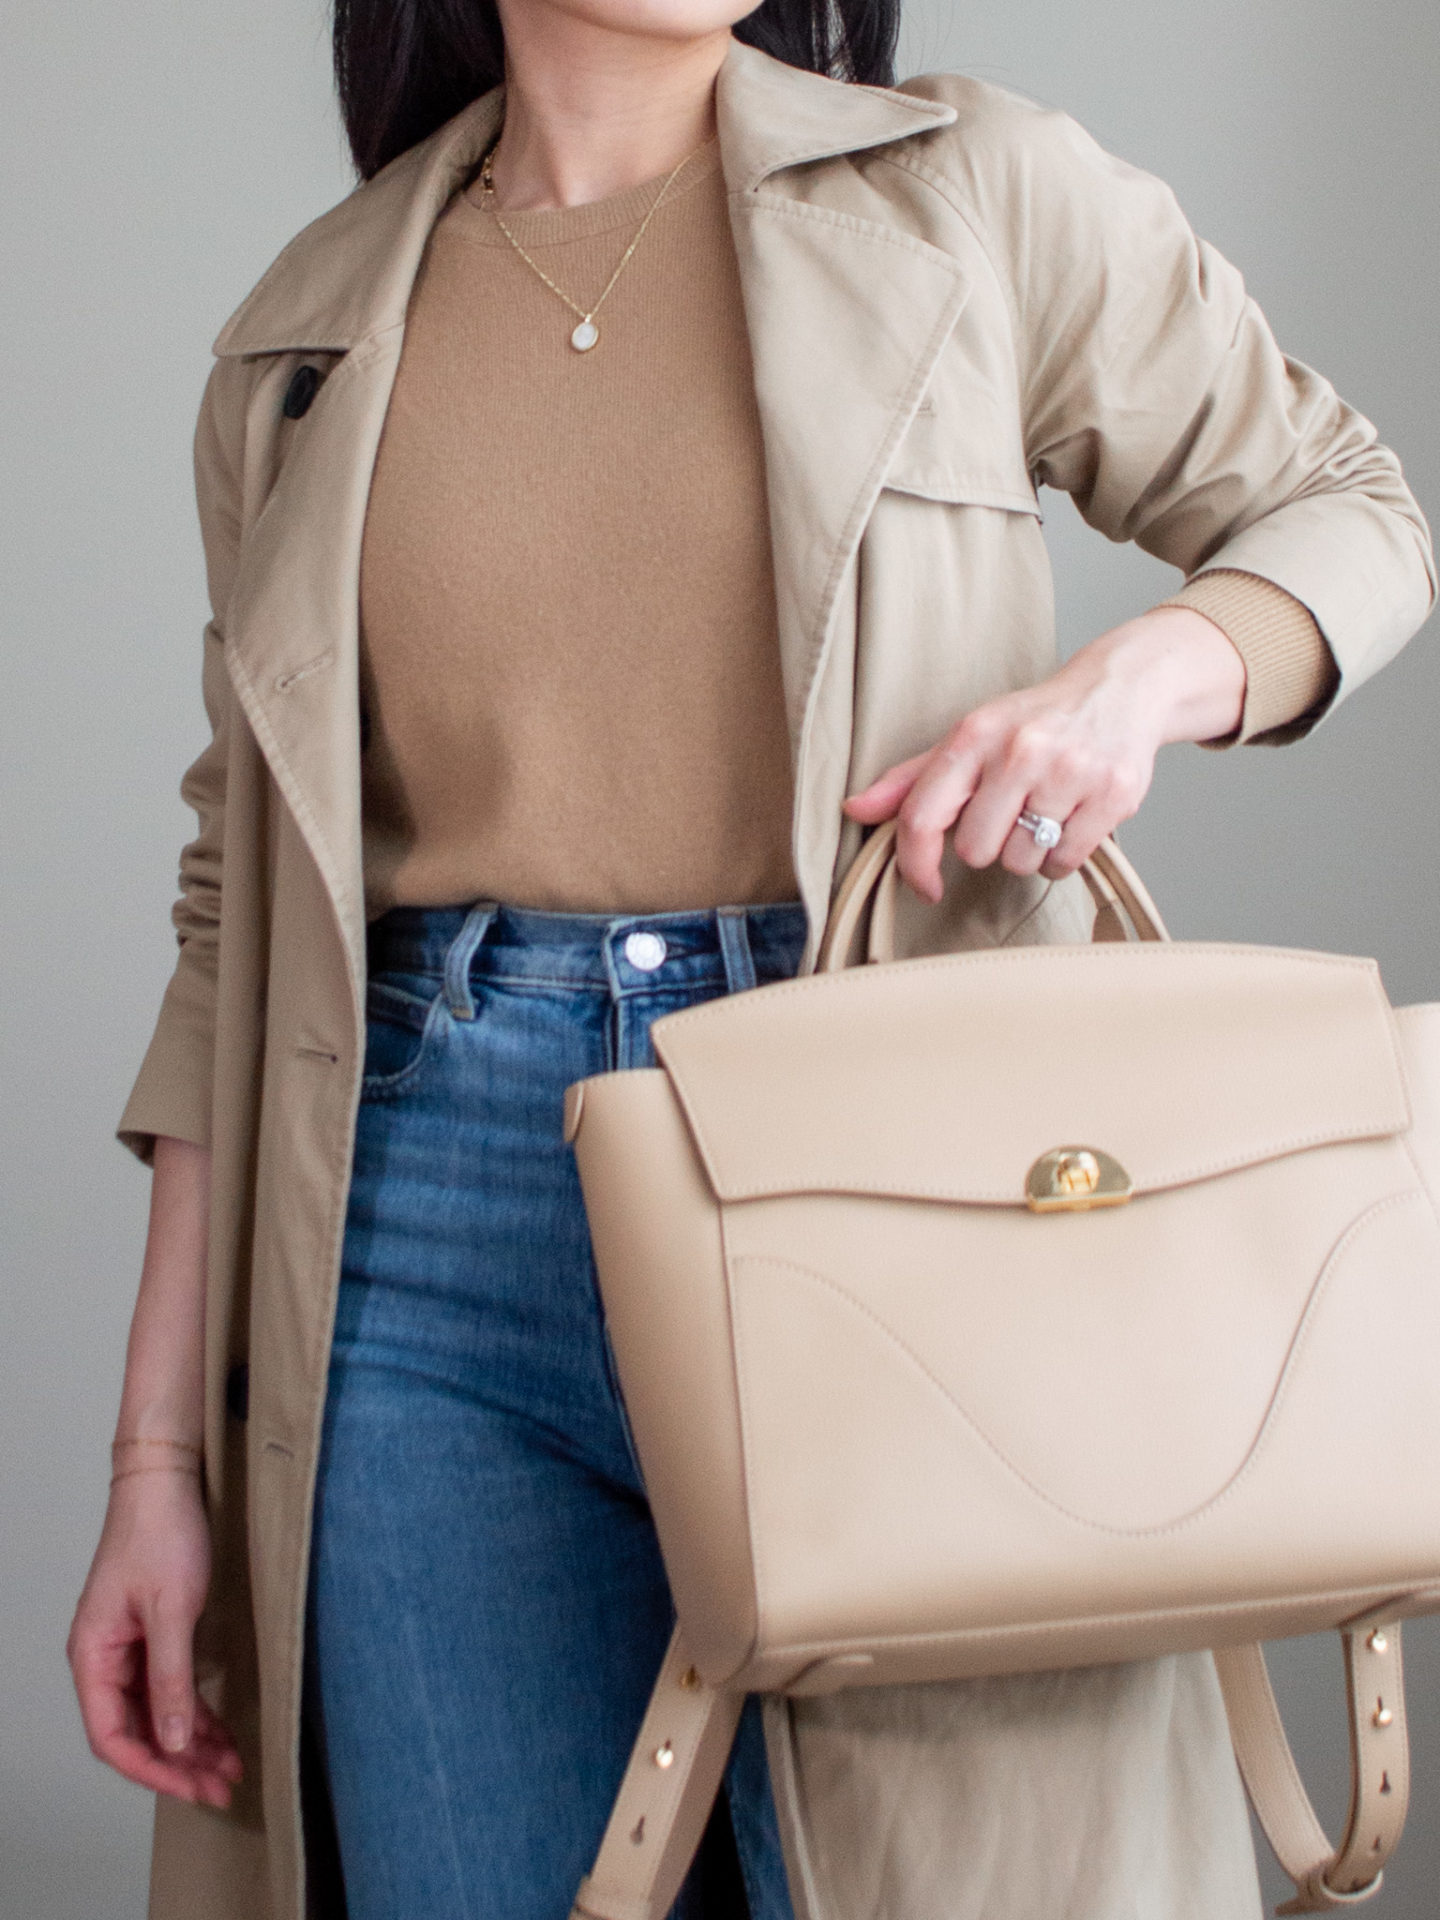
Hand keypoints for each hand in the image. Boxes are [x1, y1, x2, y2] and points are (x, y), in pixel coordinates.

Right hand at [67, 1467, 241, 1806]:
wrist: (165, 1480)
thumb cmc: (160, 1532)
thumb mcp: (172, 1609)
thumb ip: (171, 1678)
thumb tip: (173, 1741)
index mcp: (93, 1656)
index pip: (113, 1736)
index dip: (152, 1768)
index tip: (191, 1787)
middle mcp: (105, 1660)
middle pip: (137, 1731)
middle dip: (178, 1764)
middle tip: (221, 1788)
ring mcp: (129, 1649)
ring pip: (157, 1714)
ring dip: (191, 1743)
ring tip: (229, 1769)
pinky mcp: (154, 1635)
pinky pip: (170, 1689)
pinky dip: (195, 1713)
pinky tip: (220, 1734)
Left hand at [843, 608, 1245, 901]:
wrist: (1121, 689)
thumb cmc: (1034, 721)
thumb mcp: (970, 737)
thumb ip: (912, 780)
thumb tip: (854, 809)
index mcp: (974, 735)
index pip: (923, 817)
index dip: (916, 864)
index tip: (926, 886)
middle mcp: (1020, 750)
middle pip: (977, 851)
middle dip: (990, 845)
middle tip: (1010, 814)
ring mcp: (1070, 772)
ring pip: (1023, 861)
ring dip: (1030, 852)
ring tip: (1045, 813)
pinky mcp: (1112, 794)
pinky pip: (1066, 860)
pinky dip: (1064, 854)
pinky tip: (1071, 819)